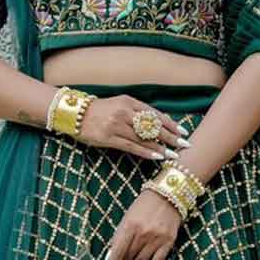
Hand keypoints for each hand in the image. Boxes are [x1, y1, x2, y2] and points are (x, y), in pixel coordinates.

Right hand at [76, 93, 190, 159]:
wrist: (75, 114)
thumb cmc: (100, 110)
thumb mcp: (120, 104)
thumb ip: (138, 112)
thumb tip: (161, 122)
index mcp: (128, 102)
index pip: (154, 114)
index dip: (170, 124)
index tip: (182, 131)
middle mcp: (124, 112)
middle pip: (152, 126)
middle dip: (170, 136)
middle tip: (185, 144)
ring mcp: (116, 125)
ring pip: (144, 138)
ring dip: (161, 148)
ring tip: (174, 155)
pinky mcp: (108, 138)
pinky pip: (132, 147)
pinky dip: (146, 152)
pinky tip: (157, 157)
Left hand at [103, 190, 183, 259]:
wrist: (169, 194)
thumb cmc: (144, 205)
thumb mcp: (127, 217)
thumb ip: (119, 236)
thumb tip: (109, 257)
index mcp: (130, 226)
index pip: (117, 252)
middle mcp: (143, 234)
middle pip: (128, 258)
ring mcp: (157, 239)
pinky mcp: (168, 242)